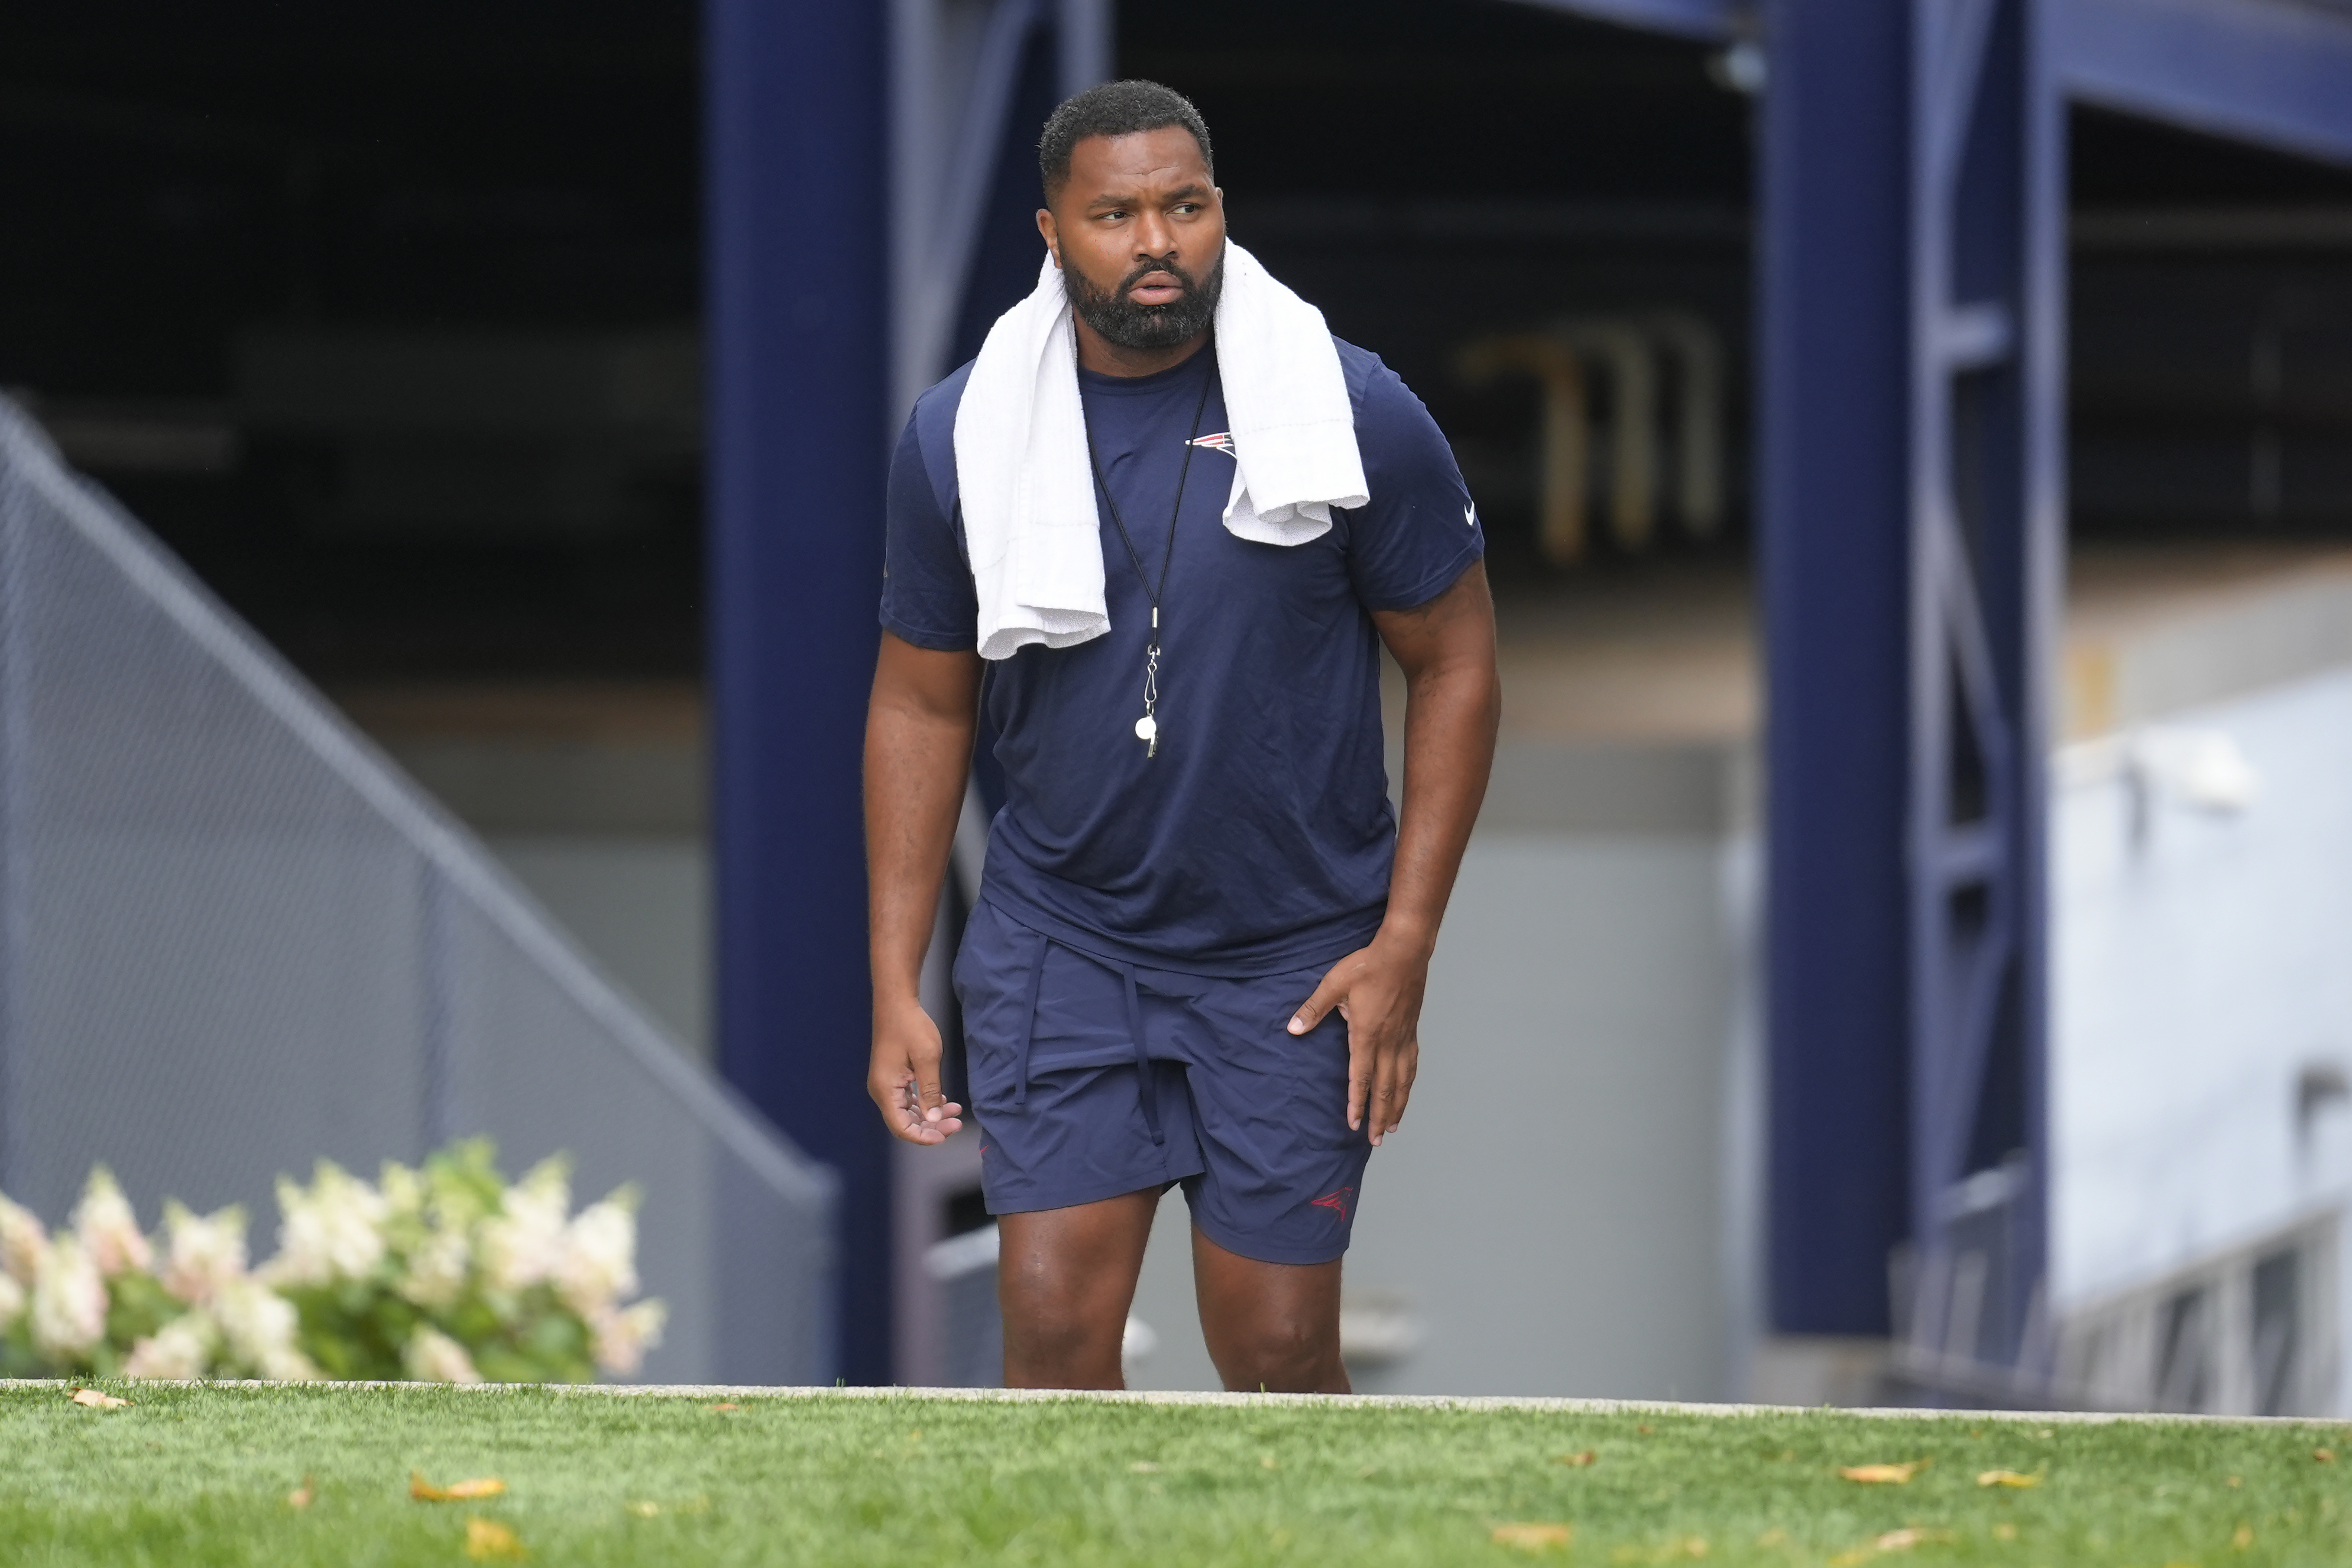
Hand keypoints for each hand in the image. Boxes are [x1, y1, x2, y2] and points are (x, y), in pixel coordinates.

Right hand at [869, 997, 965, 1144]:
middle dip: (931, 1127)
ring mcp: (887, 1084)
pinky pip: (908, 1099)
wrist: (897, 1003)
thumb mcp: (927, 1059)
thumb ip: (930, 1091)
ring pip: (908, 1112)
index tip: (945, 1135)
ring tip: (955, 1111)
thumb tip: (934, 1120)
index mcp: (885, 1089)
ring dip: (930, 1115)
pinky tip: (943, 1100)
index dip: (923, 1137)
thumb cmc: (911, 1026)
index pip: (901, 1127)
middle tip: (956, 1123)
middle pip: (905, 1122)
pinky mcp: (893, 1077)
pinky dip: (925, 1103)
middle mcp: (882, 1090)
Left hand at [1285, 932, 1427, 1145]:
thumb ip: (1314, 1008)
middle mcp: (1387, 1041)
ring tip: (1393, 1127)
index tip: (1355, 1125)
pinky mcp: (1411, 1030)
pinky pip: (1411, 1065)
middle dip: (1380, 1116)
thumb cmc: (1368, 965)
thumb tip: (1293, 1029)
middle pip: (1385, 1088)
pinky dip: (1409, 1084)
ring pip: (1402, 1081)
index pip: (1360, 1077)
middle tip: (1376, 1140)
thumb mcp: (1334, 983)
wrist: (1404, 951)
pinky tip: (1406, 1091)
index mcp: (1366, 1033)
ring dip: (1397, 1106)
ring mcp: (1402, 1037)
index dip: (1357, 1103)